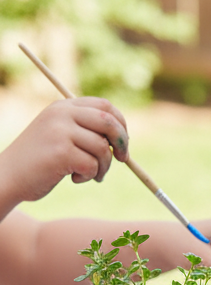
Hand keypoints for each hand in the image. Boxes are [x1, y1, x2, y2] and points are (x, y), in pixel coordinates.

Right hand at [0, 98, 129, 210]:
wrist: (9, 175)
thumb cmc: (41, 160)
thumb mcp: (62, 136)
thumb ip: (86, 131)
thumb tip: (124, 139)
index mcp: (63, 107)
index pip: (104, 106)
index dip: (121, 124)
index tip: (123, 142)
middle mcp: (61, 114)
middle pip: (109, 123)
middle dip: (122, 143)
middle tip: (123, 160)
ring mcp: (60, 131)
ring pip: (103, 148)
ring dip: (103, 167)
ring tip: (91, 174)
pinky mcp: (61, 151)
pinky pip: (92, 165)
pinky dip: (90, 176)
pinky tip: (74, 179)